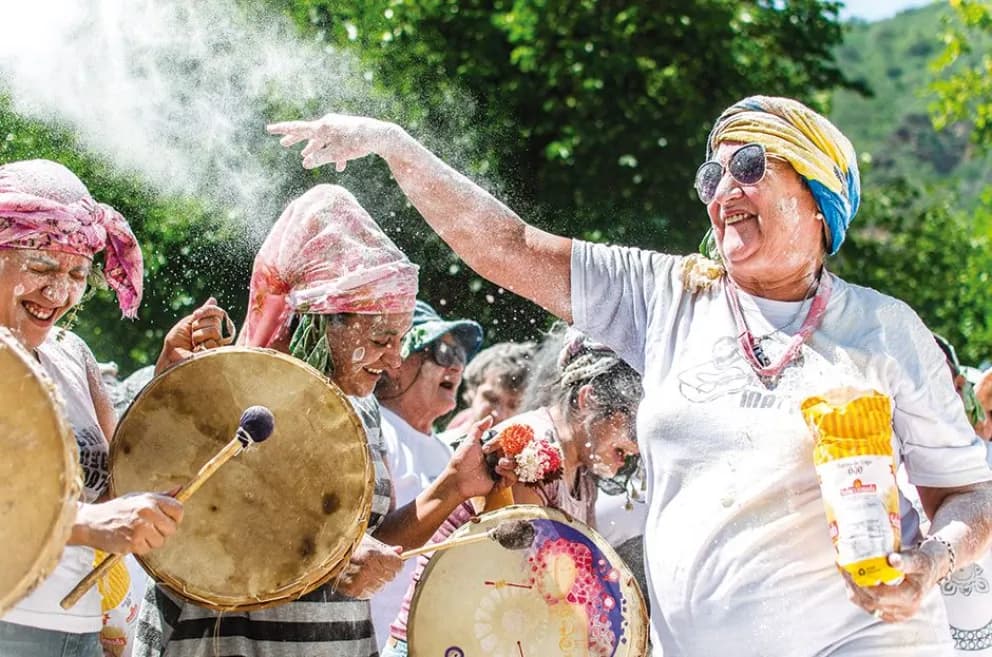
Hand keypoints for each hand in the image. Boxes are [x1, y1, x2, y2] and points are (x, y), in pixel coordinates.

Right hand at [73, 493, 183, 554]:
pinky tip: (130, 539)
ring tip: (137, 533)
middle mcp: (147, 512)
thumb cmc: (117, 509)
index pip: (178, 510)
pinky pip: (146, 549)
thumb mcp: (139, 497)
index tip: (166, 520)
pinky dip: (140, 547)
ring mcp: (140, 528)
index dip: (175, 517)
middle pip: (171, 528)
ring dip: (151, 541)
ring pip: (160, 541)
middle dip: (163, 531)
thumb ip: (161, 496)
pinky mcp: (132, 543)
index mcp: (151, 500)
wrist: (91, 522)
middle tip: (149, 529)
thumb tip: (180, 489)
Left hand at [155, 297, 233, 373]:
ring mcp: (219, 344)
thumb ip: (202, 313)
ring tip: (194, 345)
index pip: (218, 312)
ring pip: (215, 328)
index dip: (208, 310)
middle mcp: (217, 335)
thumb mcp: (187, 323)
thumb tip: (213, 299)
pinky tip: (198, 350)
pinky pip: (215, 337)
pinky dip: (202, 342)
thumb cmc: (177, 343)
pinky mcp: (219, 352)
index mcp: (210, 327)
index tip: (195, 315)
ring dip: (199, 335)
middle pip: (216, 319)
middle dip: (199, 325)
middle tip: (192, 337)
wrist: (172, 358)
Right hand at [267, 114, 398, 171]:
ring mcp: (337, 127)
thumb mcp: (338, 153)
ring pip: (321, 139)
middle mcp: (328, 124)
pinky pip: (335, 143)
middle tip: (282, 143)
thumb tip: (305, 163)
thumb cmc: (359, 143)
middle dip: (295, 139)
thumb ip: (321, 158)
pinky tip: (340, 167)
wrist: (380, 135)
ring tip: (304, 155)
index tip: (269, 129)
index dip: (283, 130)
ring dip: (313, 148)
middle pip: (307, 132)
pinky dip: (334, 154)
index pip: (299, 128)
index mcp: (323, 127)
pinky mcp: (346, 133)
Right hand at [333, 534, 403, 598]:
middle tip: (375, 564)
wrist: (324, 555)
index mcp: (372, 554)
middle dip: (386, 570)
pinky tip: (360, 578)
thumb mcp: (366, 540)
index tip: (391, 559)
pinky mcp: (352, 591)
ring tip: (365, 570)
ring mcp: (360, 582)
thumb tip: (399, 550)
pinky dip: (367, 587)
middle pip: (391, 576)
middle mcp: (368, 570)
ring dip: (377, 580)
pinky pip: (369, 593)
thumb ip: (384, 547)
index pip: (398, 565)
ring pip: (381, 586)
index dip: (395, 562)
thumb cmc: (346, 544)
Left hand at [444, 416, 517, 499]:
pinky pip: (512, 478)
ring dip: (510, 463)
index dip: (508, 440)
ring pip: (515, 466)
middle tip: (504, 453)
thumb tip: (490, 417)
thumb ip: (479, 428)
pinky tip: (498, 469)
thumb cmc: (461, 460)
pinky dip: (509, 473)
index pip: (507, 443)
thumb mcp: (470, 441)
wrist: (457, 479)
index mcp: (493, 450)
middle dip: (512, 452)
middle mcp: (498, 459)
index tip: (504, 440)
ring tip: (500, 463)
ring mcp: (500, 472)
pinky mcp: (500, 483)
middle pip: (514, 454)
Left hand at [842, 543, 947, 622]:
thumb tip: (893, 560)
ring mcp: (898, 613)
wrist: (930, 570)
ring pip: (868, 606)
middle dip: (854, 586)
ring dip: (854, 591)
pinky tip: (854, 582)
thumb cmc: (923, 563)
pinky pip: (871, 608)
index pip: (879, 596)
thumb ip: (905, 560)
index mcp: (911, 596)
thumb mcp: (917, 559)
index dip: (862, 584)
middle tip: (843, 568)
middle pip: (871, 602)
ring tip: (845, 573)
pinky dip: (860, 596)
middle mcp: (905, 609)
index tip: (850, 569)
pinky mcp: (892, 613)